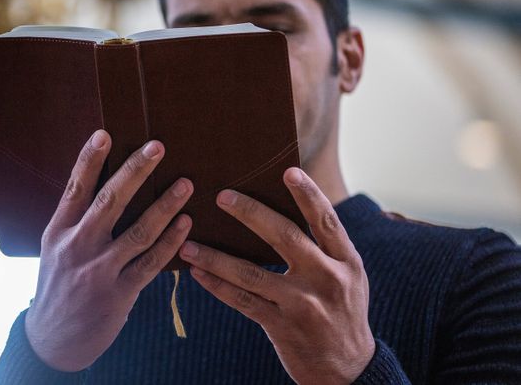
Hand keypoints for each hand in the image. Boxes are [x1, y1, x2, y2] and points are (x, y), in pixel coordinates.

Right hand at [25, 129, 193, 371]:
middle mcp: (77, 247)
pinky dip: (171, 242)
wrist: (54, 339)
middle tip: (157, 147)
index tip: (105, 134)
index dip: (89, 160)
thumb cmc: (58, 284)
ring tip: (186, 184)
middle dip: (135, 172)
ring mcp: (99, 271)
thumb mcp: (54, 248)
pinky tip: (186, 224)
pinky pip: (151, 263)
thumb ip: (74, 218)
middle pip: (109, 202)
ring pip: (138, 232)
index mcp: (58, 231)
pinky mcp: (120, 294)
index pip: (75, 188)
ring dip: (165, 206)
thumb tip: (101, 181)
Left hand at [179, 167, 374, 384]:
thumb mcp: (347, 275)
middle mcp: (327, 279)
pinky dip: (216, 285)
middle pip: (284, 237)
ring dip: (215, 256)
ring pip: (251, 273)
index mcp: (346, 261)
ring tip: (188, 243)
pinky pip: (242, 301)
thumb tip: (282, 206)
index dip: (308, 194)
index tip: (288, 171)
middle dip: (250, 213)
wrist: (348, 368)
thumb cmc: (341, 309)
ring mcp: (303, 305)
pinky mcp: (282, 326)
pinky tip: (196, 272)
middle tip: (222, 195)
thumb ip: (325, 246)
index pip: (326, 220)